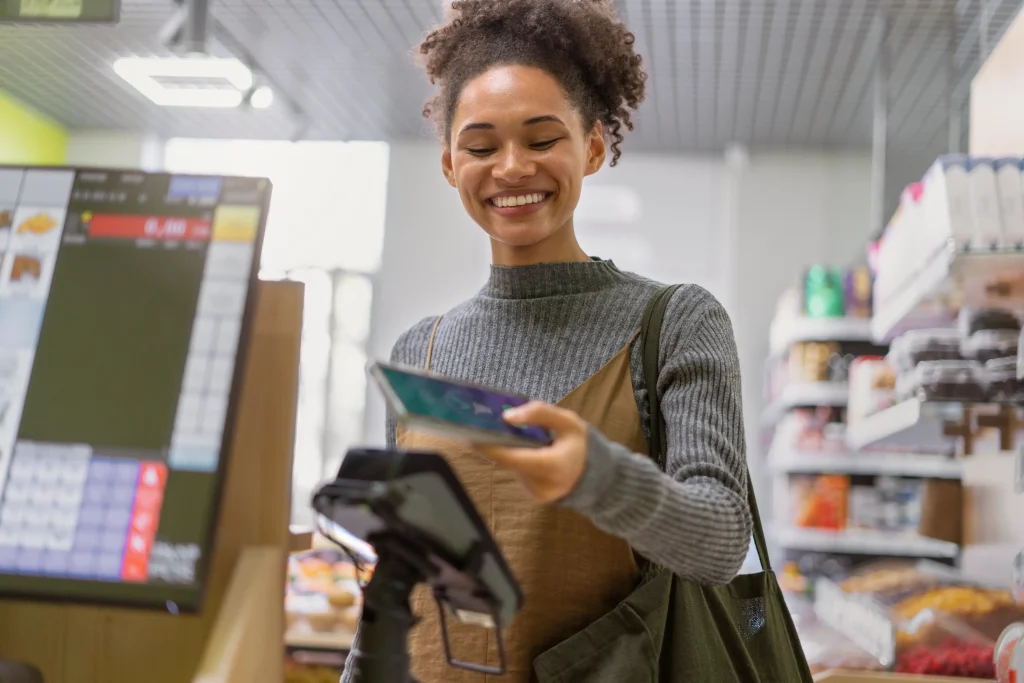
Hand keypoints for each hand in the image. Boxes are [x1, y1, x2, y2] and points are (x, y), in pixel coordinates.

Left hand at [474, 401, 588, 503]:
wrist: (592, 473)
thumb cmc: (578, 444)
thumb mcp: (567, 421)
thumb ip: (540, 413)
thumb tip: (507, 416)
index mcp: (553, 466)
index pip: (511, 458)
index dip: (489, 446)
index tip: (472, 433)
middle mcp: (542, 485)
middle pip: (507, 463)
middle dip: (494, 445)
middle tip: (481, 427)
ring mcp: (536, 494)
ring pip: (510, 468)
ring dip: (506, 452)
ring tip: (503, 435)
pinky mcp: (532, 497)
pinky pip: (516, 474)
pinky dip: (515, 461)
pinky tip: (520, 451)